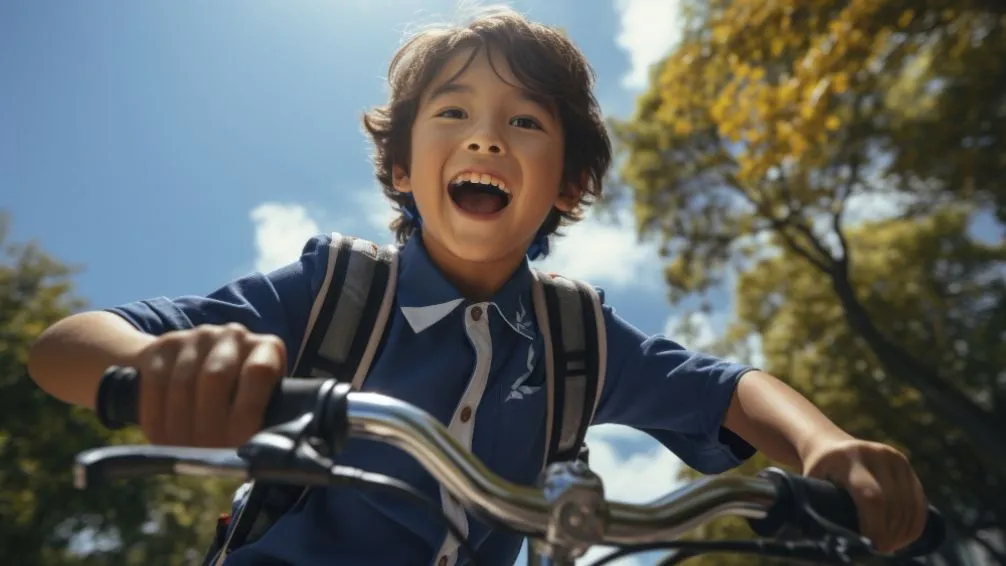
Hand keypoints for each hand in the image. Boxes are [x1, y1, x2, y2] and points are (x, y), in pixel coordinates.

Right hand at [132, 323, 286, 447]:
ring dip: (180, 425)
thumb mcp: (259, 403)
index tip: (237, 445)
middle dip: (208, 424)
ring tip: (183, 451)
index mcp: (266, 348)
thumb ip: (261, 420)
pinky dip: (156, 417)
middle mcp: (234, 335)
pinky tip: (160, 437)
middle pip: (215, 378)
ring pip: (183, 383)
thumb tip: (256, 455)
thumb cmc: (237, 397)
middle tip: (205, 453)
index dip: (246, 412)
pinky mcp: (164, 345)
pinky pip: (155, 383)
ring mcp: (197, 337)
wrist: (192, 368)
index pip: (257, 373)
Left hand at [801, 438, 927, 552]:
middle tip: (881, 550)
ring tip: (891, 546)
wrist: (830, 444)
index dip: (875, 526)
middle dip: (890, 532)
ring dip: (904, 531)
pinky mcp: (905, 463)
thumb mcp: (813, 484)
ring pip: (909, 503)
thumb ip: (822, 507)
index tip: (871, 545)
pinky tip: (904, 537)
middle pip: (893, 503)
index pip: (871, 497)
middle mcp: (875, 453)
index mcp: (848, 458)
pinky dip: (915, 522)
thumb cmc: (819, 472)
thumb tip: (838, 539)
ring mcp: (893, 457)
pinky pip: (918, 499)